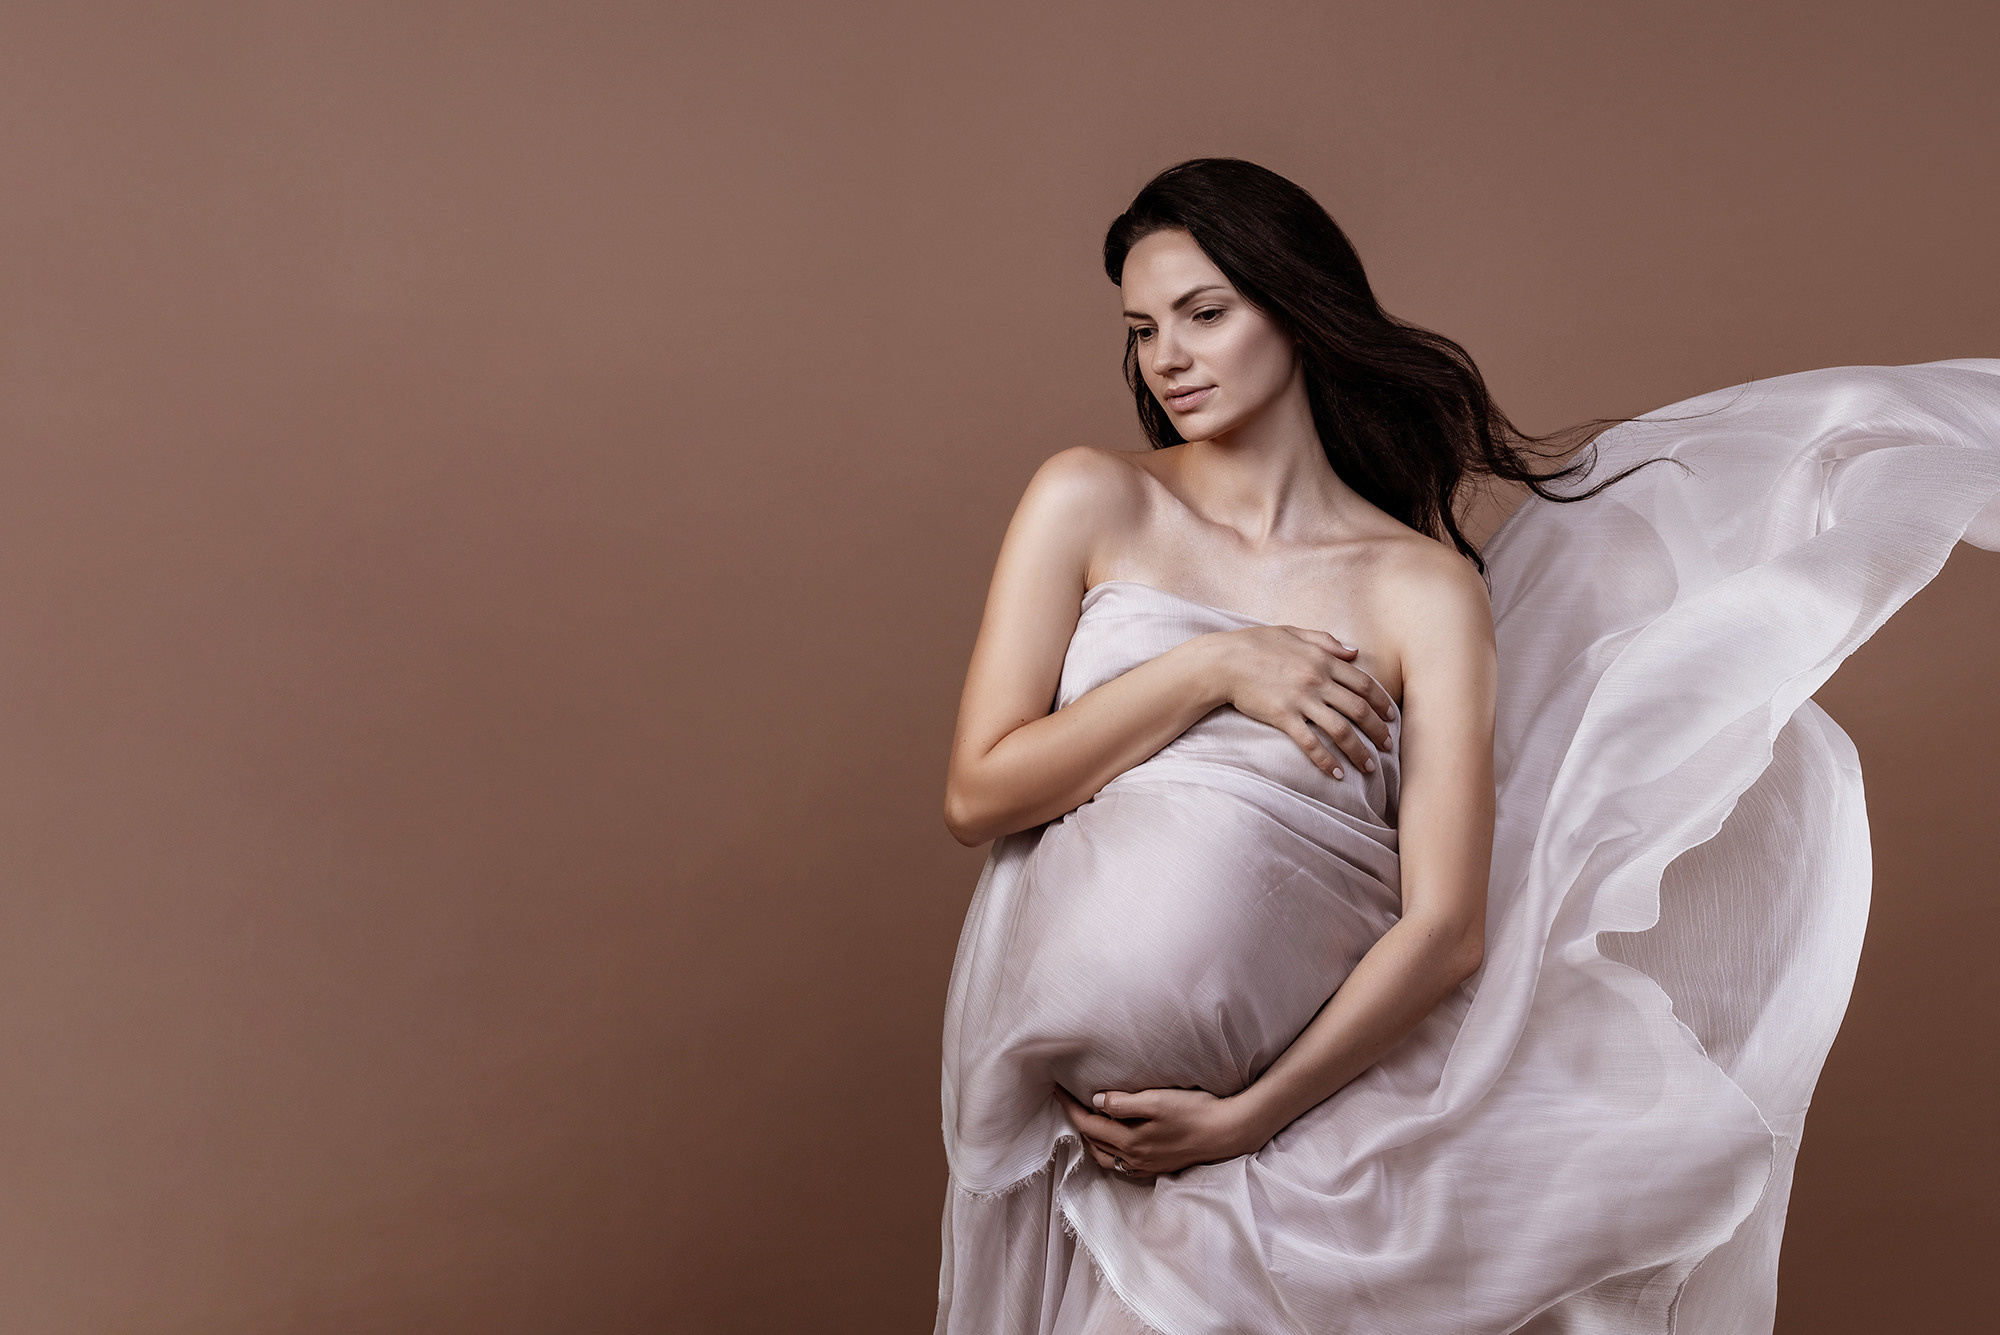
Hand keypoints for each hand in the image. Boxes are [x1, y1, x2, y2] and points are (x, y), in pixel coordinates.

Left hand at [1056, 1085, 1268, 1180]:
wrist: (1226, 1133)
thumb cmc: (1194, 1112)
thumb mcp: (1156, 1100)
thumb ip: (1123, 1103)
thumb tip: (1096, 1102)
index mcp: (1130, 1142)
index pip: (1088, 1124)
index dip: (1070, 1106)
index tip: (1057, 1089)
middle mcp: (1134, 1159)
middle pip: (1093, 1142)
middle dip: (1077, 1121)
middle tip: (1068, 1101)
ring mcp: (1146, 1166)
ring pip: (1106, 1157)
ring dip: (1091, 1139)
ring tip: (1085, 1120)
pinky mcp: (1158, 1167)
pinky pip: (1122, 1165)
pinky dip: (1109, 1153)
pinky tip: (1113, 1143)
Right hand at [1204, 625, 1396, 778]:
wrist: (1222, 661)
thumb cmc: (1255, 644)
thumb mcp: (1293, 632)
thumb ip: (1326, 640)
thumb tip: (1354, 651)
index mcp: (1323, 659)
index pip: (1364, 684)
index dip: (1383, 702)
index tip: (1392, 716)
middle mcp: (1317, 680)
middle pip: (1359, 710)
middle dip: (1379, 731)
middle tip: (1388, 746)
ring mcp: (1301, 700)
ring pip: (1341, 730)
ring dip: (1359, 751)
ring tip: (1369, 767)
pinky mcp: (1283, 717)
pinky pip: (1311, 744)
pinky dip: (1326, 761)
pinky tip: (1336, 774)